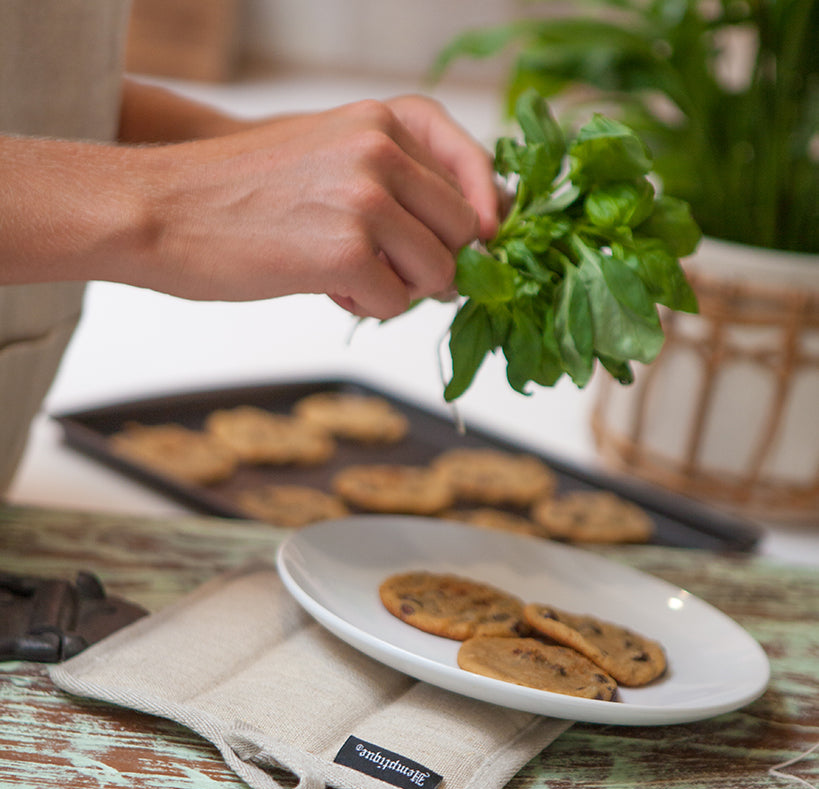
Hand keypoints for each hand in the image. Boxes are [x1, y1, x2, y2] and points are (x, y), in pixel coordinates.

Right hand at [128, 96, 498, 317]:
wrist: (163, 210)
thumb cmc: (242, 192)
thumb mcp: (329, 155)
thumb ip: (396, 181)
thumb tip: (470, 236)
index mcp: (382, 121)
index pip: (476, 172)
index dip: (488, 220)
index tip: (484, 250)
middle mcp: (381, 152)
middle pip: (466, 231)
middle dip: (440, 263)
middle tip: (396, 272)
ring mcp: (366, 201)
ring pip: (439, 273)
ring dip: (403, 289)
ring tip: (348, 275)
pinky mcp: (346, 253)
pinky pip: (395, 304)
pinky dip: (366, 307)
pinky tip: (323, 285)